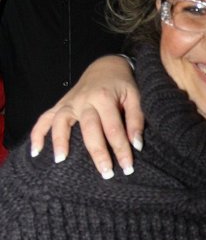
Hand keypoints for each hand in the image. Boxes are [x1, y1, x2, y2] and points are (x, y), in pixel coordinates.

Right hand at [29, 56, 143, 177]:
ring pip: (61, 122)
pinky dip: (37, 134)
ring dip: (60, 141)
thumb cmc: (122, 84)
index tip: (128, 168)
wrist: (106, 66)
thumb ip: (136, 120)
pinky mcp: (60, 105)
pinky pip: (44, 118)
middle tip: (106, 173)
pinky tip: (36, 151)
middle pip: (89, 129)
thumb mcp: (135, 97)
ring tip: (61, 161)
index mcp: (104, 98)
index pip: (113, 128)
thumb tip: (136, 145)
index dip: (122, 149)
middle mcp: (84, 100)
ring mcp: (69, 103)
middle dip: (98, 153)